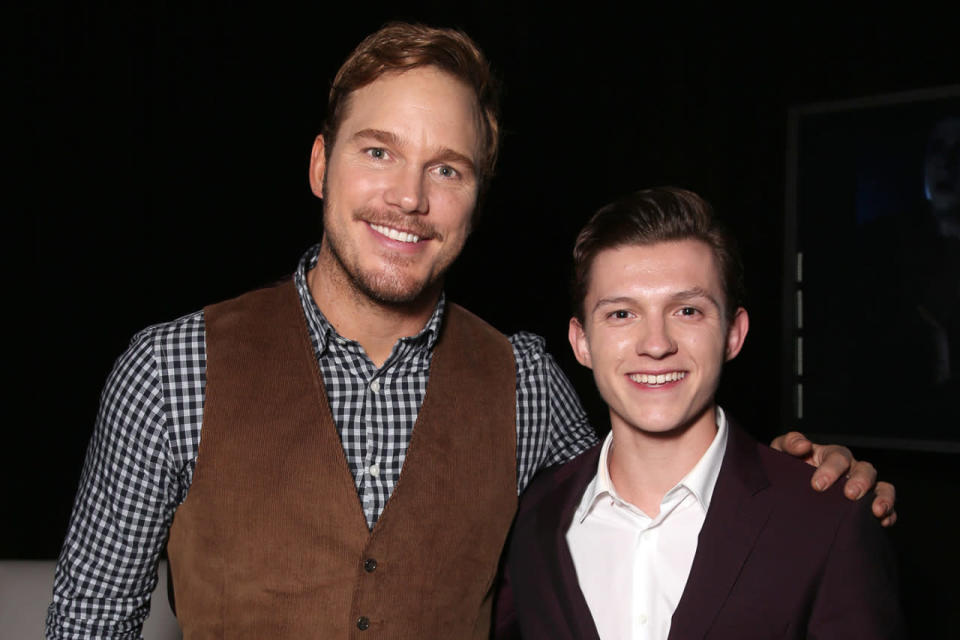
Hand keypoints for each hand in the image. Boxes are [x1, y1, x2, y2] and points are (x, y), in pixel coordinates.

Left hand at [770, 431, 896, 526]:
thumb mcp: (781, 454)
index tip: (818, 485)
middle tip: (849, 494)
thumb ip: (789, 443)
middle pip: (864, 469)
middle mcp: (850, 469)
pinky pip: (886, 507)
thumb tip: (804, 445)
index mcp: (830, 455)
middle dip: (860, 481)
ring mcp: (862, 487)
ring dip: (882, 497)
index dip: (831, 469)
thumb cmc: (787, 470)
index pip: (837, 456)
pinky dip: (889, 513)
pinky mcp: (867, 507)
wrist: (787, 493)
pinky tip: (884, 521)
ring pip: (881, 487)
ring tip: (877, 510)